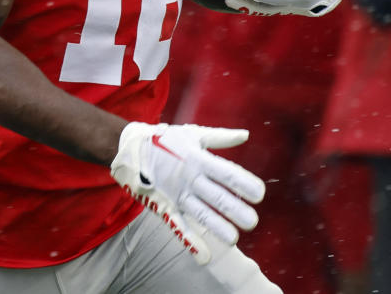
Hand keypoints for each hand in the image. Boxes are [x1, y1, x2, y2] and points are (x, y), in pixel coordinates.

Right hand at [110, 121, 264, 264]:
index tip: (260, 194)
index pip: (226, 172)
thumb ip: (221, 137)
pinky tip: (204, 256)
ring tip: (234, 239)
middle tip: (253, 222)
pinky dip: (190, 241)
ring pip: (199, 213)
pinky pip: (178, 226)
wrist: (130, 149)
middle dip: (234, 210)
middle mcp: (189, 178)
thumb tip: (246, 135)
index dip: (243, 183)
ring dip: (216, 227)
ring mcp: (177, 194)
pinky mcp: (165, 206)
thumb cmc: (166, 140)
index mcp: (198, 158)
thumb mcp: (194, 134)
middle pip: (215, 196)